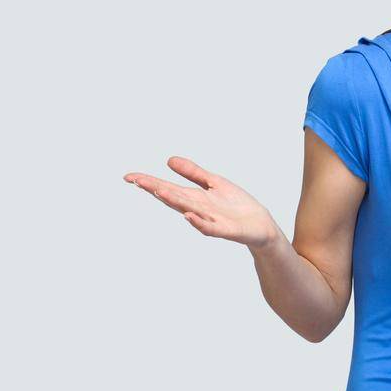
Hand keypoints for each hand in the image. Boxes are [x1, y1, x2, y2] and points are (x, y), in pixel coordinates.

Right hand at [124, 157, 280, 248]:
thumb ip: (193, 173)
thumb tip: (169, 160)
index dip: (148, 182)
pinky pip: (209, 227)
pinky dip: (199, 222)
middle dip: (156, 189)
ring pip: (188, 210)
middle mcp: (197, 209)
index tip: (129, 177)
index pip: (167, 188)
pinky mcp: (225, 230)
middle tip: (138, 181)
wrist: (261, 225)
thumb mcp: (214, 183)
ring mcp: (210, 220)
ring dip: (174, 201)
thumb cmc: (237, 206)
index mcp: (194, 197)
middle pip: (173, 198)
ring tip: (159, 190)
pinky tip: (189, 215)